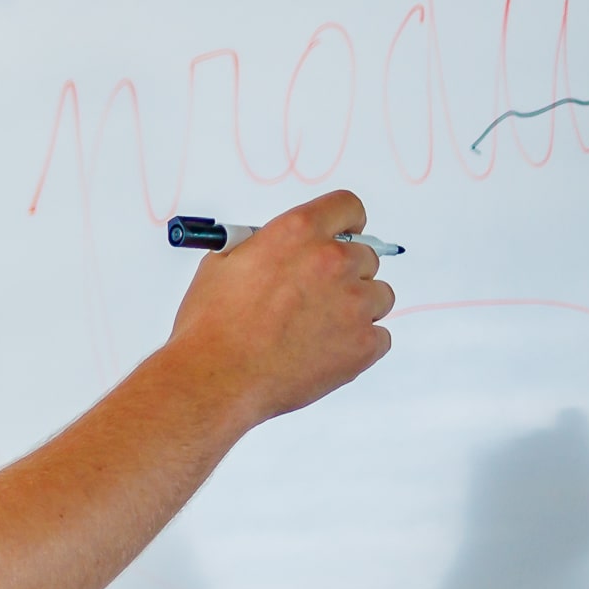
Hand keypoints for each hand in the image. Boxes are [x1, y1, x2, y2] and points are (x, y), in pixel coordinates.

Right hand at [163, 189, 397, 424]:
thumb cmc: (210, 329)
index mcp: (297, 233)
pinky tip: (321, 354)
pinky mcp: (365, 343)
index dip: (345, 223)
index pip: (347, 207)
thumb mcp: (220, 267)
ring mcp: (354, 303)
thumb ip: (259, 248)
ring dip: (355, 310)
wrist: (214, 380)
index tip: (344, 236)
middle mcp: (332, 260)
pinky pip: (378, 337)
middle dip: (344, 275)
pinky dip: (356, 346)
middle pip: (365, 256)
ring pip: (378, 297)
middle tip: (313, 300)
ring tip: (314, 332)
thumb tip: (277, 249)